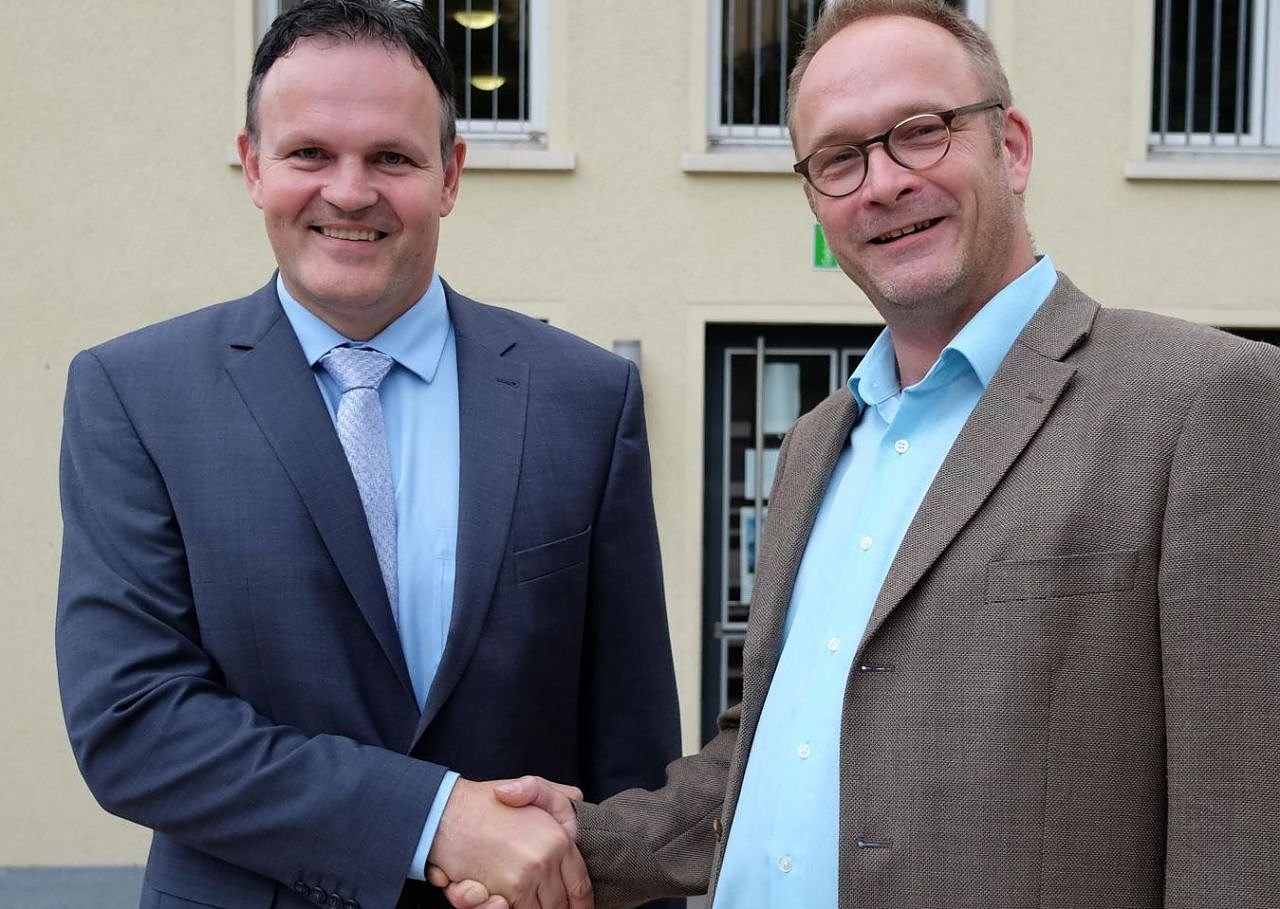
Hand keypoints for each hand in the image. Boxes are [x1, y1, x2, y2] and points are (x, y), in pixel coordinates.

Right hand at [427, 778, 591, 908]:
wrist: (446, 812)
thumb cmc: (485, 802)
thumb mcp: (530, 788)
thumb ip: (556, 796)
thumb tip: (577, 798)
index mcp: (559, 839)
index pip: (580, 884)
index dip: (581, 903)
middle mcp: (546, 861)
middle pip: (560, 904)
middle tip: (547, 905)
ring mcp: (526, 879)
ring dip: (530, 908)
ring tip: (512, 898)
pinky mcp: (504, 893)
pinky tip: (499, 900)